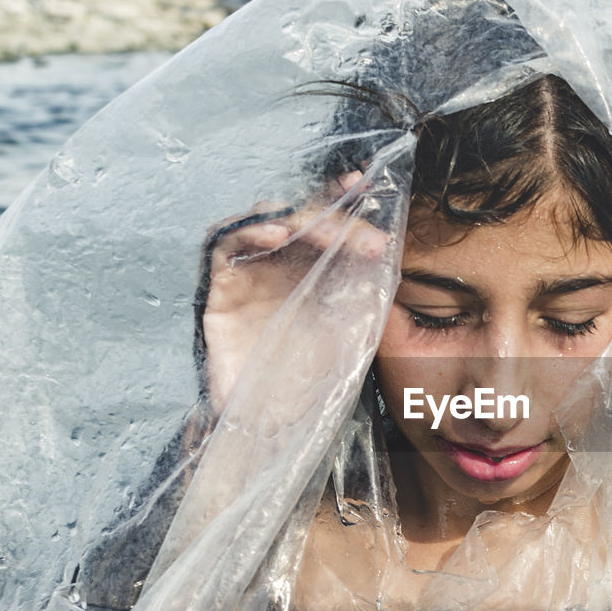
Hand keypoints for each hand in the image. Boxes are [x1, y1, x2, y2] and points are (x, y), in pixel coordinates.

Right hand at [199, 172, 384, 417]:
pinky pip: (228, 244)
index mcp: (312, 270)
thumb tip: (391, 251)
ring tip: (331, 232)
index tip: (371, 187)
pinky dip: (251, 232)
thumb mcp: (351, 331)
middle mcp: (280, 264)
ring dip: (302, 222)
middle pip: (304, 220)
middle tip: (372, 241)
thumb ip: (365, 291)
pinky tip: (277, 236)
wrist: (267, 423)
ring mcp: (249, 272)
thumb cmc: (308, 380)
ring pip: (269, 222)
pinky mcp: (220, 286)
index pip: (329, 223)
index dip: (348, 202)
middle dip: (340, 221)